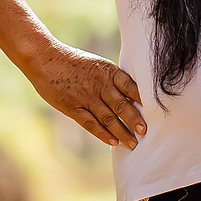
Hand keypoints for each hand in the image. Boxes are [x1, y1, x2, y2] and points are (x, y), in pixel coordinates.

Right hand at [28, 45, 147, 148]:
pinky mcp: (72, 107)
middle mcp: (99, 84)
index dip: (143, 100)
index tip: (155, 110)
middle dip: (135, 120)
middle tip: (146, 132)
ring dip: (122, 131)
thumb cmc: (72, 61)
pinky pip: (90, 123)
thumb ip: (111, 79)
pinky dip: (102, 133)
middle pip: (122, 105)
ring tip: (133, 143)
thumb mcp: (96, 64)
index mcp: (108, 71)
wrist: (44, 58)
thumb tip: (130, 93)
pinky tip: (112, 141)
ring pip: (108, 117)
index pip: (130, 86)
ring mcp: (85, 97)